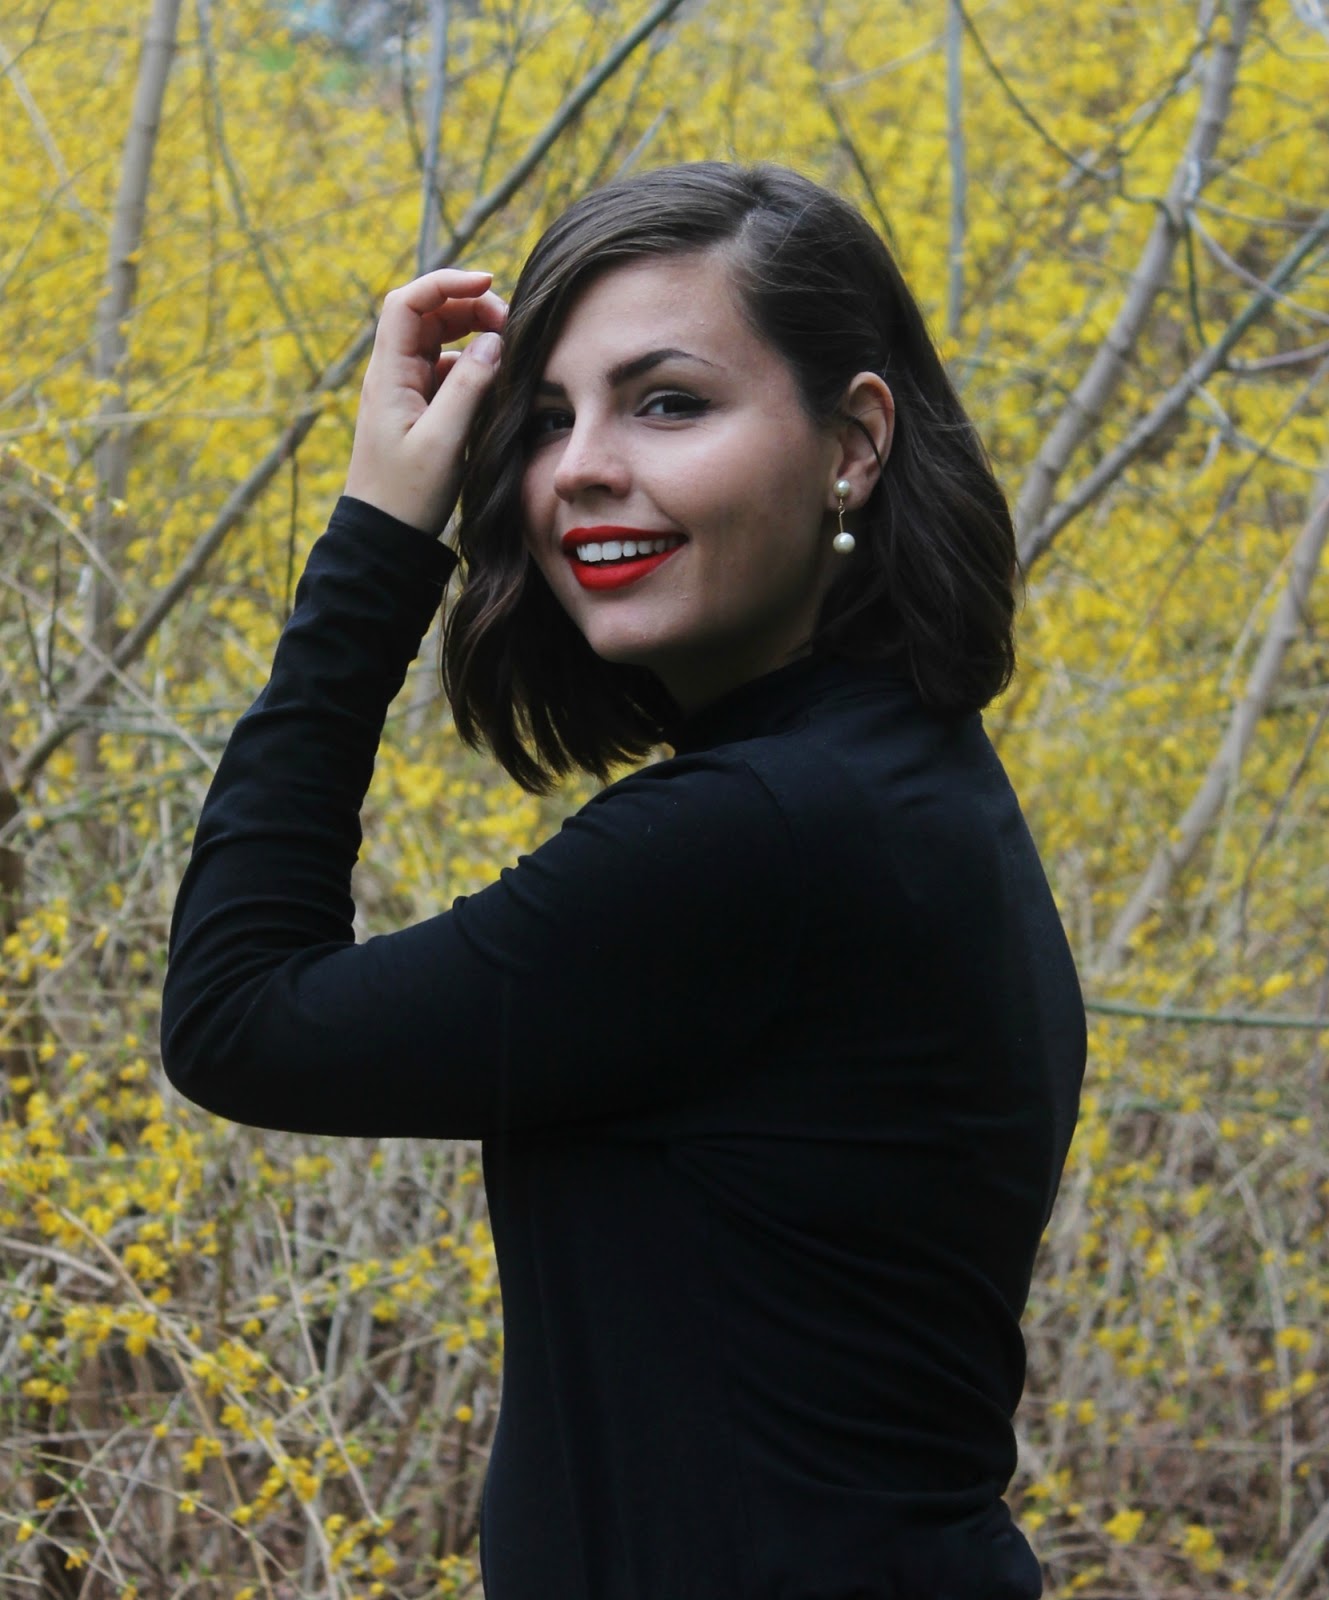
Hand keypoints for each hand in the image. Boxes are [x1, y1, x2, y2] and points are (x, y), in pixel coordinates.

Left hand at [344, 268, 506, 535]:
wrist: (383, 536)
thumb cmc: (407, 494)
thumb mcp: (444, 441)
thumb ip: (470, 387)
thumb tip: (494, 341)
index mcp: (388, 374)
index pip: (408, 302)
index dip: (446, 283)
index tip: (490, 283)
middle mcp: (393, 375)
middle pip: (427, 315)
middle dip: (469, 308)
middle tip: (510, 323)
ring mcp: (405, 392)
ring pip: (439, 342)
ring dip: (473, 335)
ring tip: (509, 349)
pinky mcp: (418, 411)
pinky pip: (447, 373)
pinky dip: (473, 367)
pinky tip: (497, 383)